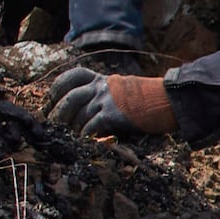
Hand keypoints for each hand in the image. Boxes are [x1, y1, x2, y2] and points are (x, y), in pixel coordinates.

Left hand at [41, 61, 159, 143]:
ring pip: (78, 115)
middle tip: (54, 125)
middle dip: (58, 113)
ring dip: (72, 129)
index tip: (51, 100)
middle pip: (70, 97)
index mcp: (103, 79)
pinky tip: (85, 142)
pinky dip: (85, 136)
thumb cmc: (149, 100)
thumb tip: (90, 112)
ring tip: (70, 137)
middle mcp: (101, 87)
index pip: (73, 76)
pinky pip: (90, 127)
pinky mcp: (112, 115)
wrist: (168, 100)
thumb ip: (106, 95)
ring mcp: (106, 100)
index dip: (58, 87)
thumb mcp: (123, 90)